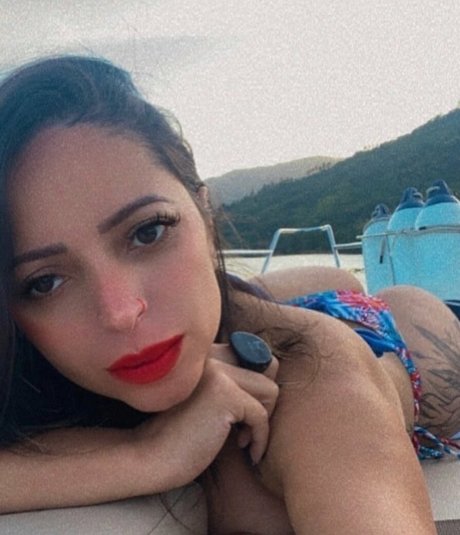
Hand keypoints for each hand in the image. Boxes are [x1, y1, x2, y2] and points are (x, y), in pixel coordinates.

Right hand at [133, 343, 278, 488]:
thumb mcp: (205, 399)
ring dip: (263, 420)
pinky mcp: (224, 392)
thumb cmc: (177, 434)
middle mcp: (210, 353)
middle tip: (245, 428)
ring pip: (270, 390)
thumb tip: (273, 372)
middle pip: (268, 368)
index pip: (254, 355)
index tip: (242, 416)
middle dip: (263, 402)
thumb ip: (231, 381)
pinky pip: (262, 414)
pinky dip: (260, 438)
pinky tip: (246, 451)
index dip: (256, 387)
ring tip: (241, 438)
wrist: (145, 457)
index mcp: (204, 351)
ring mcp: (217, 370)